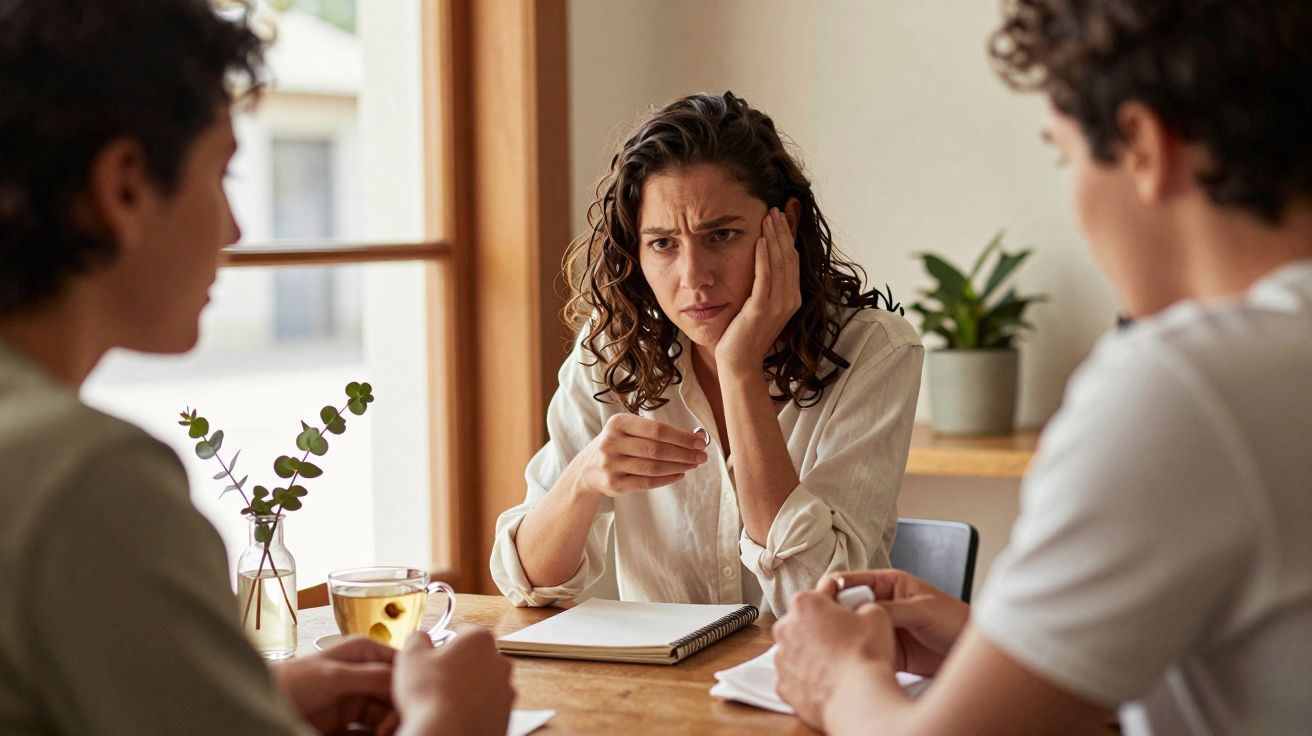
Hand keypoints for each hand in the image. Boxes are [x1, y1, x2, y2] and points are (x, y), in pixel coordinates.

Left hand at [271, 635, 397, 733]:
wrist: (262, 706)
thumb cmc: (290, 681)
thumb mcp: (333, 676)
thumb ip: (370, 676)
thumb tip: (403, 679)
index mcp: (364, 652)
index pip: (400, 665)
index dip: (408, 683)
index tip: (409, 703)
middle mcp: (365, 673)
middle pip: (396, 691)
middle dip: (398, 708)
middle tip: (391, 727)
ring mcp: (357, 698)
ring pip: (386, 712)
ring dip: (389, 724)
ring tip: (386, 734)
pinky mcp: (349, 721)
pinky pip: (371, 729)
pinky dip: (376, 734)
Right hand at [393, 625, 513, 735]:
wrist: (446, 733)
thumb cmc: (431, 695)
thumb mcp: (411, 656)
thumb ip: (418, 638)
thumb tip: (420, 638)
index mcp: (480, 640)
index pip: (463, 633)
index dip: (445, 645)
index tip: (434, 657)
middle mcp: (500, 662)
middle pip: (477, 658)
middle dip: (459, 667)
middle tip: (437, 681)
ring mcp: (506, 690)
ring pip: (484, 684)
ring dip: (468, 689)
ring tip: (445, 701)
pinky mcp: (506, 715)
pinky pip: (488, 707)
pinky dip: (475, 709)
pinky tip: (456, 714)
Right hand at [571, 413, 707, 497]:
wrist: (587, 469)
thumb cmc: (617, 445)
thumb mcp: (627, 431)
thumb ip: (655, 432)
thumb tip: (694, 437)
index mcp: (618, 423)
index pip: (656, 429)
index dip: (681, 436)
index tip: (700, 441)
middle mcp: (612, 442)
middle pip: (656, 449)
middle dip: (684, 453)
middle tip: (702, 456)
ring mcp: (611, 464)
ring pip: (653, 467)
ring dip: (678, 466)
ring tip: (693, 465)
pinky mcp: (614, 484)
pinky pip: (647, 482)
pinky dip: (667, 479)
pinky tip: (680, 474)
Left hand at [714, 207, 800, 374]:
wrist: (738, 362)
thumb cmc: (744, 333)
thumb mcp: (758, 304)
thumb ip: (764, 285)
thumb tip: (762, 261)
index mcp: (791, 298)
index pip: (792, 260)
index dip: (788, 236)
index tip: (781, 215)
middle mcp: (789, 300)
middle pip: (789, 257)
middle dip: (782, 231)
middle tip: (774, 208)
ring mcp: (778, 306)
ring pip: (779, 264)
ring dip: (774, 238)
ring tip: (767, 217)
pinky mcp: (761, 310)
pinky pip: (765, 278)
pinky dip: (763, 257)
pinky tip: (759, 240)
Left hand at [773, 590, 898, 729]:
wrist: (859, 698)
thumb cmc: (865, 654)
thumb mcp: (876, 614)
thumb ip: (863, 605)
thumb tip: (862, 610)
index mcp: (804, 603)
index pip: (822, 592)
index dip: (839, 599)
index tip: (847, 607)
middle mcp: (785, 628)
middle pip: (804, 621)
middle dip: (820, 627)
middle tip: (844, 638)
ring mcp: (781, 659)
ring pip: (796, 649)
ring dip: (811, 653)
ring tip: (836, 662)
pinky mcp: (783, 685)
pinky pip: (794, 676)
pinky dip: (806, 678)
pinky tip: (826, 680)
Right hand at [816, 569, 969, 675]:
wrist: (972, 651)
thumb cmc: (955, 620)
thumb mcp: (922, 610)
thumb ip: (892, 609)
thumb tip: (861, 612)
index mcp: (888, 583)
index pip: (851, 581)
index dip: (833, 589)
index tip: (821, 602)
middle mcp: (881, 604)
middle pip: (846, 606)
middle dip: (835, 616)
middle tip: (825, 628)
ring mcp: (882, 627)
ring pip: (853, 630)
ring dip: (844, 637)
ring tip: (835, 647)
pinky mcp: (885, 649)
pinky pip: (864, 649)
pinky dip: (857, 654)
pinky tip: (851, 660)